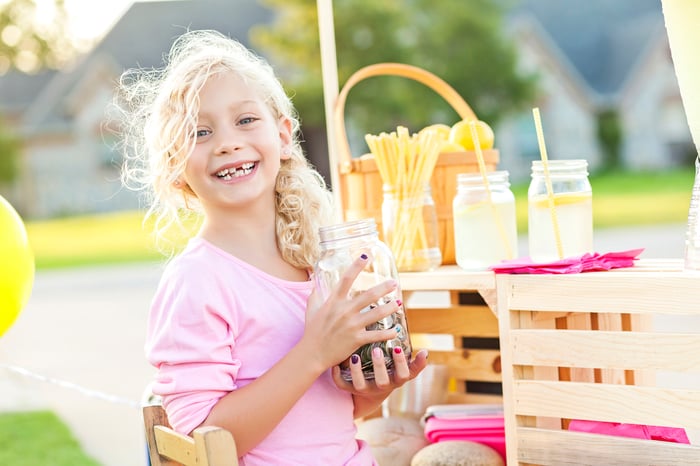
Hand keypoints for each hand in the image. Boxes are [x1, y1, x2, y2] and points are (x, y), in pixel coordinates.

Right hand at [303, 255, 400, 370]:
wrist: (312, 354)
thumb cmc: (312, 331)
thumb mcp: (311, 310)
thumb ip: (314, 296)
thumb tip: (314, 283)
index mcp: (334, 301)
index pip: (346, 279)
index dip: (357, 265)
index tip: (366, 255)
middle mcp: (344, 311)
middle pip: (368, 295)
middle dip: (384, 288)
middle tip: (394, 283)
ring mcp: (351, 325)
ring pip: (376, 314)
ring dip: (390, 308)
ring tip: (398, 303)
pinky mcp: (356, 339)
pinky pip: (376, 335)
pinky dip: (387, 333)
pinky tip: (395, 331)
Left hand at [331, 347, 428, 398]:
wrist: (368, 395)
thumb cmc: (388, 373)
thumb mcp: (401, 369)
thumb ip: (411, 359)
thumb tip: (425, 349)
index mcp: (396, 379)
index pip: (405, 374)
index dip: (402, 364)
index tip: (398, 348)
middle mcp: (382, 386)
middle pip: (383, 381)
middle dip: (380, 366)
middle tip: (377, 349)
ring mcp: (365, 389)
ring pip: (361, 385)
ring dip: (357, 372)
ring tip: (354, 357)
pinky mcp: (350, 389)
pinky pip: (343, 385)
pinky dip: (338, 375)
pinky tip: (335, 364)